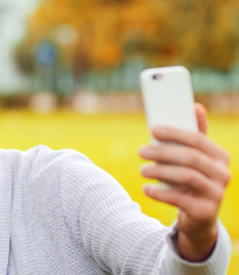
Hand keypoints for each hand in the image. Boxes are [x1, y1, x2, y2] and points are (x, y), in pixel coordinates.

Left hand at [139, 103, 229, 261]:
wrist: (199, 217)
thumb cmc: (192, 179)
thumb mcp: (194, 159)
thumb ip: (194, 135)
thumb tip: (196, 106)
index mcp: (220, 156)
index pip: (198, 140)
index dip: (175, 133)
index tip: (153, 130)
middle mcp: (223, 174)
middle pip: (191, 158)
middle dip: (163, 152)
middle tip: (140, 151)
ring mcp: (216, 194)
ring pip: (186, 177)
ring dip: (160, 172)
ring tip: (142, 170)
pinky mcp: (206, 211)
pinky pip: (180, 199)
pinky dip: (160, 193)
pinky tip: (146, 189)